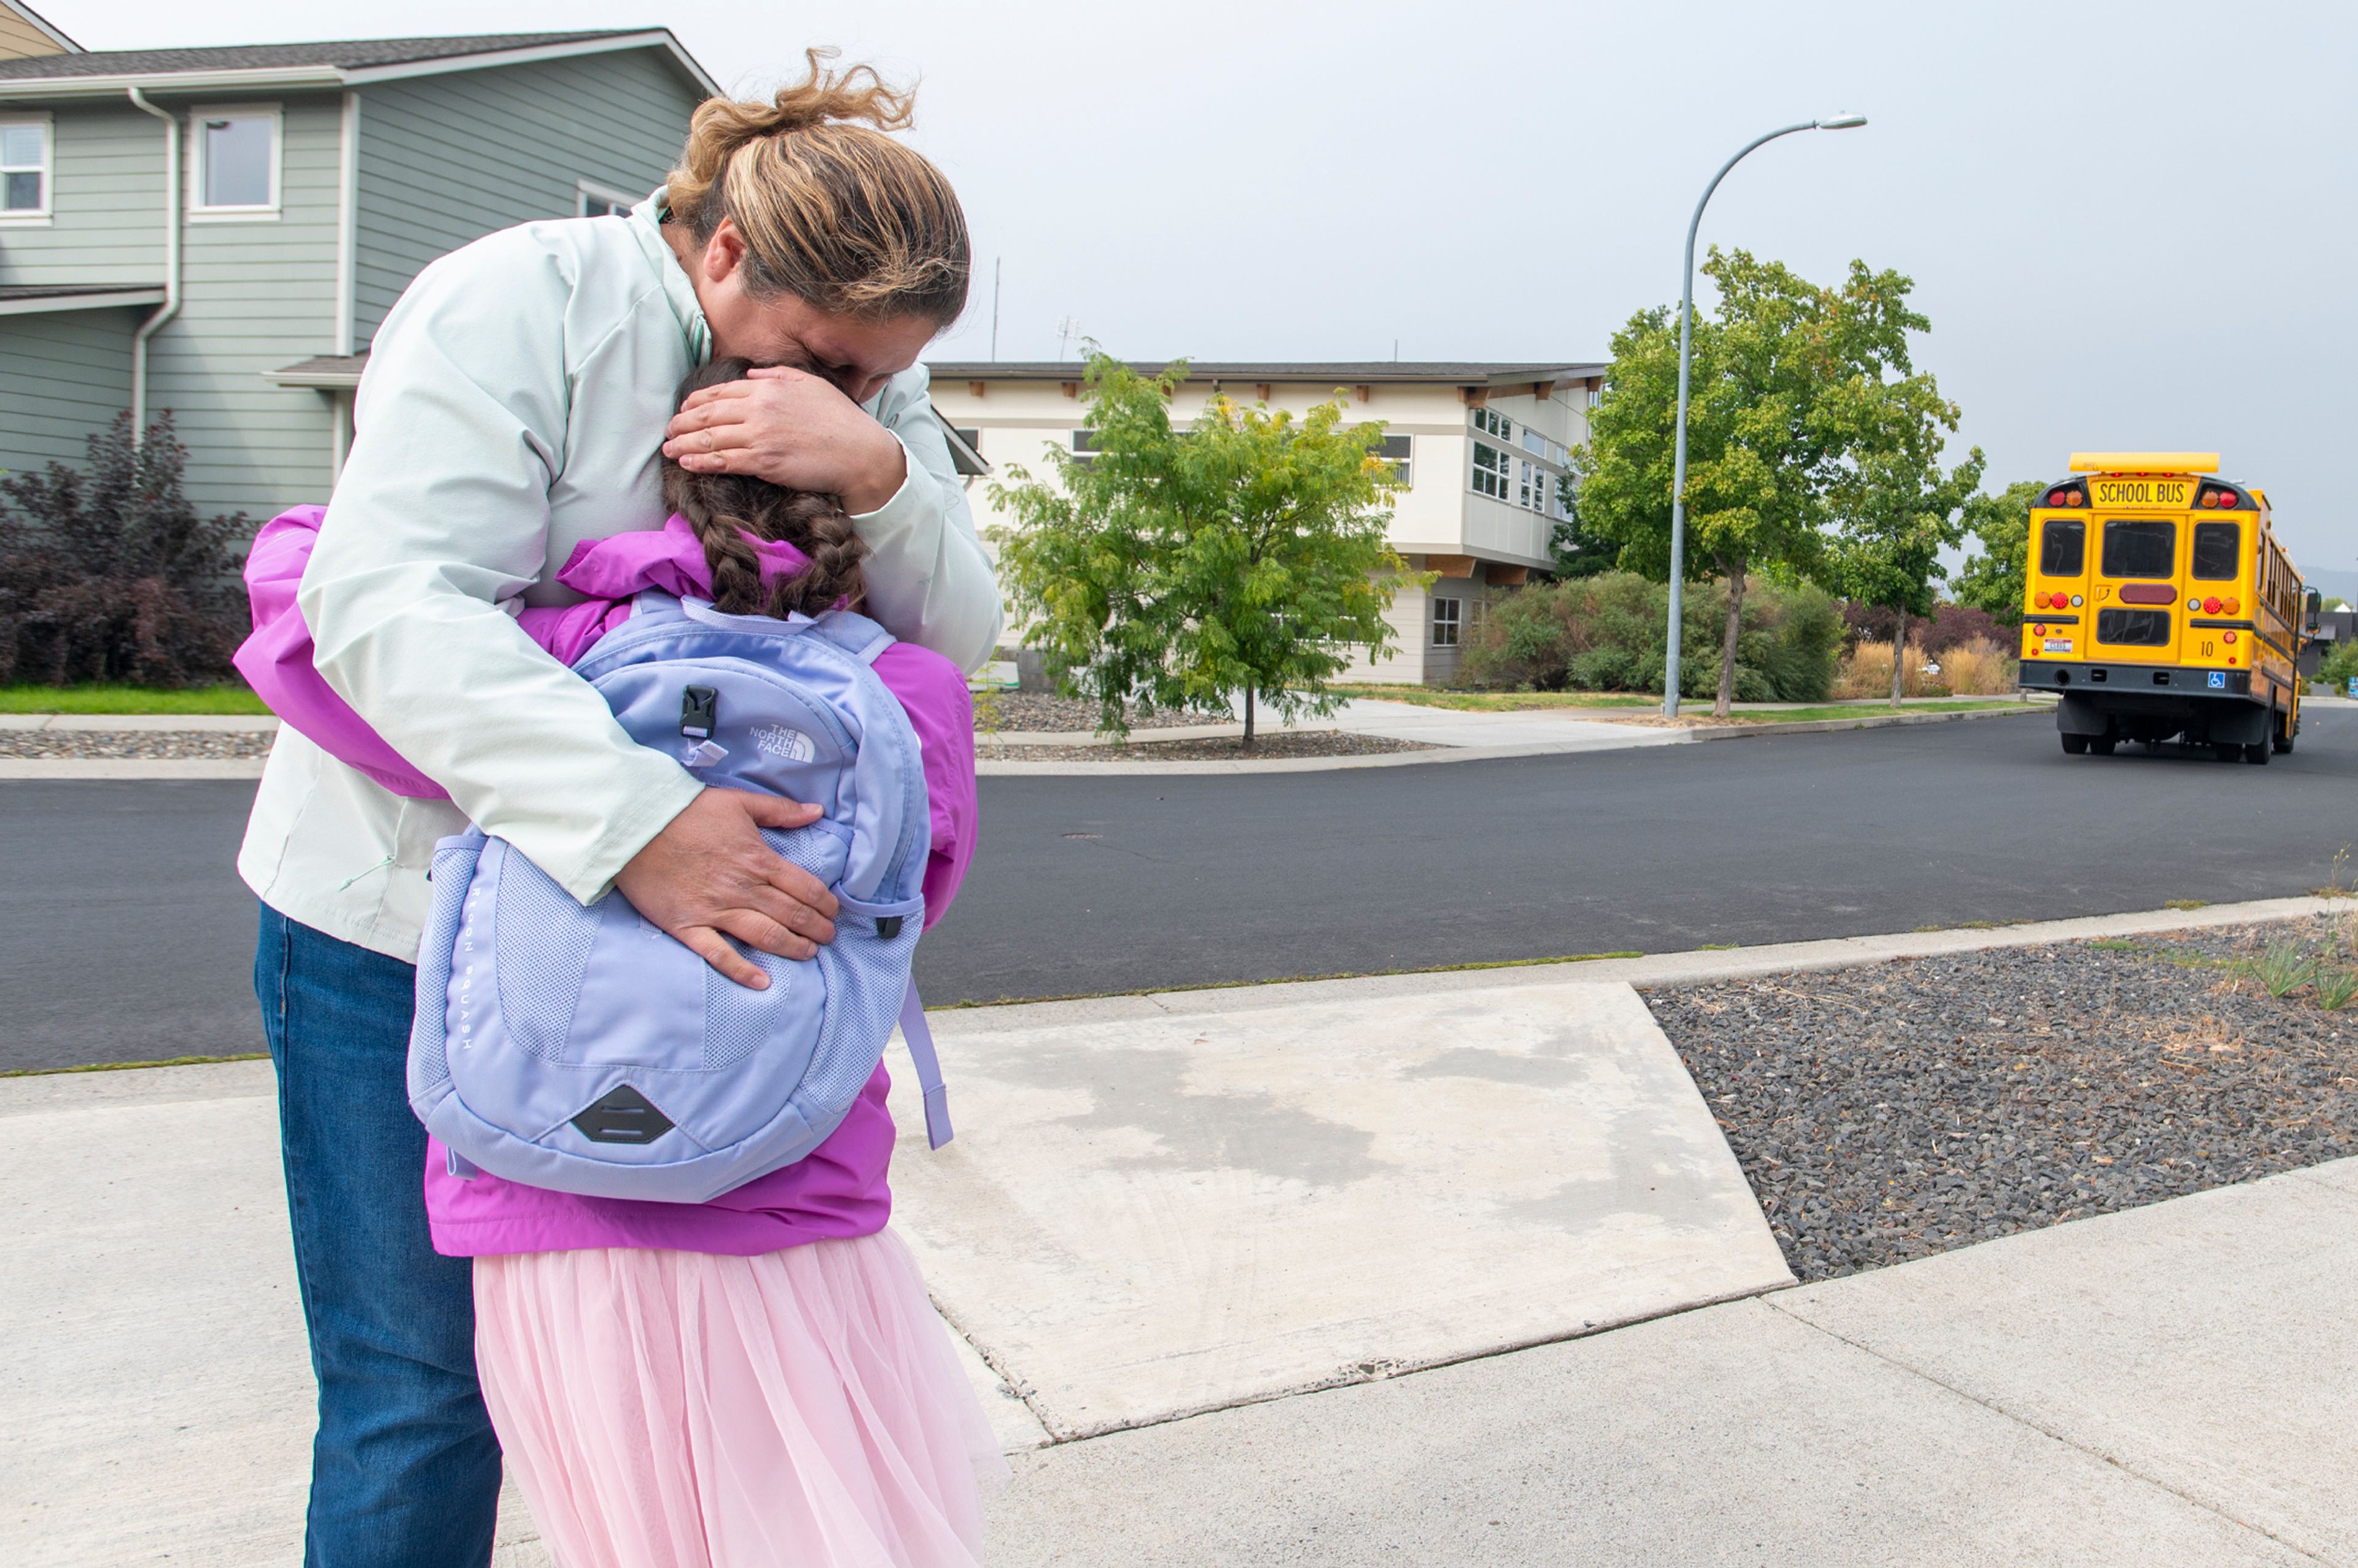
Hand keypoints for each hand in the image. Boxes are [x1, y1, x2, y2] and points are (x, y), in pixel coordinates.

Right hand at [615, 787, 839, 988]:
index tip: (833, 912)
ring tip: (808, 954)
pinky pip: (719, 954)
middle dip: (817, 929)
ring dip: (793, 948)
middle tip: (827, 937)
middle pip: (793, 915)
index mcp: (758, 859)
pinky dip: (742, 971)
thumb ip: (780, 810)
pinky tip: (762, 983)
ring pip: (766, 936)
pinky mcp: (688, 926)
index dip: (825, 904)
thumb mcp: (738, 801)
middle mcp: (743, 889)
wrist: (634, 825)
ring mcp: (716, 910)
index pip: (806, 888)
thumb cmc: (686, 811)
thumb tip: (817, 812)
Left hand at [661, 366, 908, 513]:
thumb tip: (751, 374)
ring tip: (668, 449)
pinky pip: (723, 461)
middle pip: (708, 414)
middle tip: (668, 430)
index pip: (721, 392)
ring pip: (710, 438)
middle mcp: (760, 409)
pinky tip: (686, 463)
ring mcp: (760, 436)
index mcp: (769, 388)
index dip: (697, 401)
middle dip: (682, 423)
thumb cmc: (842, 421)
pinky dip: (700, 462)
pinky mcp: (764, 462)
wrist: (860, 454)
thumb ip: (778, 375)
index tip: (684, 409)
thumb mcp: (812, 385)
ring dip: (684, 444)